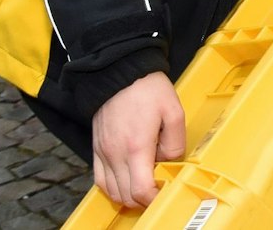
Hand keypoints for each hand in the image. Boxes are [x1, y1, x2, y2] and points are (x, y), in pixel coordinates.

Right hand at [91, 71, 185, 208]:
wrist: (119, 71)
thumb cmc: (147, 88)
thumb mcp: (174, 112)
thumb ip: (175, 142)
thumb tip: (170, 161)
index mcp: (136, 146)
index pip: (141, 190)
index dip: (154, 199)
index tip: (164, 193)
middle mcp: (115, 154)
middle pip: (126, 196)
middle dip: (144, 200)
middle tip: (157, 191)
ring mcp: (103, 152)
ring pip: (112, 191)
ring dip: (128, 196)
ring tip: (144, 186)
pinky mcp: (96, 148)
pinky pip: (100, 179)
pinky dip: (112, 187)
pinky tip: (126, 181)